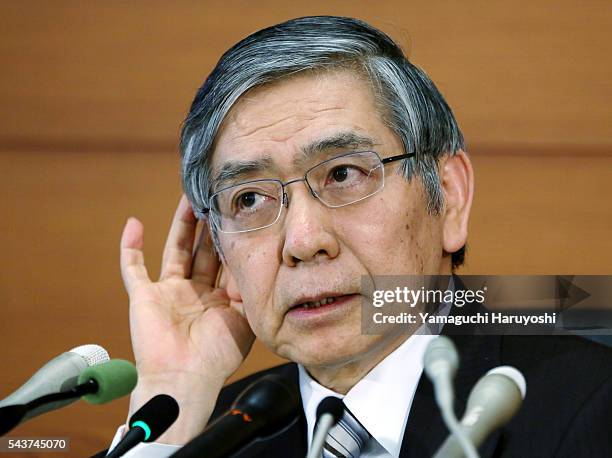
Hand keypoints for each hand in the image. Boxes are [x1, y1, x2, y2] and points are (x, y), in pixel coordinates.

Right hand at [120, 195, 254, 441]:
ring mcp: (169, 293)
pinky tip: (133, 223)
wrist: (185, 379)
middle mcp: (195, 292)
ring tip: (188, 197)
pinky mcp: (144, 296)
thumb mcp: (243, 317)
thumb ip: (246, 288)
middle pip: (203, 249)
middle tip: (215, 197)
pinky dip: (130, 247)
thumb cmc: (217, 356)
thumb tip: (253, 259)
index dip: (231, 238)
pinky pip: (133, 268)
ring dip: (180, 225)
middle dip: (209, 225)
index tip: (238, 214)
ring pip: (175, 250)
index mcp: (219, 298)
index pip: (226, 260)